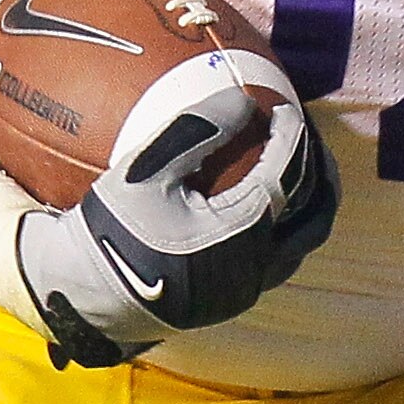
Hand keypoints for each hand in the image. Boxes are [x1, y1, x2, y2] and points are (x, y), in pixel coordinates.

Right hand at [15, 54, 337, 367]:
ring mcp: (243, 292)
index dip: (292, 137)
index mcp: (242, 233)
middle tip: (316, 147)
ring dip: (305, 211)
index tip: (285, 109)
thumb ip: (199, 129)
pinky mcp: (226, 305)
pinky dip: (279, 232)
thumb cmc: (110, 229)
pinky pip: (271, 264)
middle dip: (322, 179)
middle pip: (315, 221)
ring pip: (297, 249)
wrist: (82, 296)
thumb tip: (242, 98)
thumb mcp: (147, 170)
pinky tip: (259, 212)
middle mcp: (254, 269)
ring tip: (299, 179)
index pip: (286, 175)